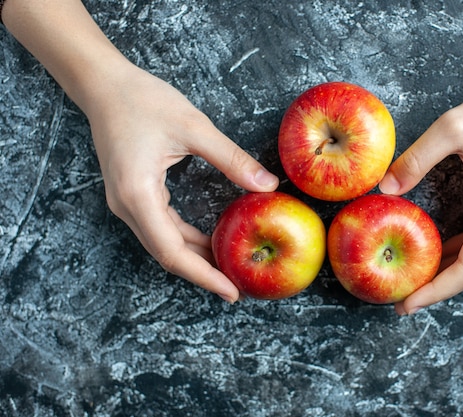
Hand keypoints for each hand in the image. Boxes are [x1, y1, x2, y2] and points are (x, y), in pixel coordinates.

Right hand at [87, 64, 277, 302]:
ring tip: (229, 266)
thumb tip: (267, 185)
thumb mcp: (194, 127)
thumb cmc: (142, 100)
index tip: (231, 291)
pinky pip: (160, 228)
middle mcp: (126, 206)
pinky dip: (186, 239)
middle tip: (238, 285)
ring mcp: (126, 203)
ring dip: (195, 257)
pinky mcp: (131, 195)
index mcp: (138, 194)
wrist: (104, 86)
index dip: (204, 275)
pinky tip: (210, 240)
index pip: (173, 252)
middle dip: (203, 272)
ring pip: (163, 243)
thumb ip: (232, 159)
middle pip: (167, 254)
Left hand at [379, 79, 462, 314]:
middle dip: (438, 289)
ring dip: (448, 273)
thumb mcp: (453, 127)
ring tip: (414, 280)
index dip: (437, 290)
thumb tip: (386, 188)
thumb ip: (418, 158)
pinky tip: (436, 252)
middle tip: (402, 300)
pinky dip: (459, 254)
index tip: (409, 303)